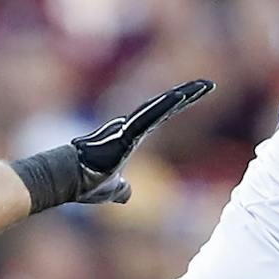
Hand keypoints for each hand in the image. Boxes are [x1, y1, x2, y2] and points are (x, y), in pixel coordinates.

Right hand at [70, 79, 214, 202]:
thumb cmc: (87, 182)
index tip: (197, 94)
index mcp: (133, 137)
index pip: (161, 117)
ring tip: (203, 86)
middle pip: (165, 107)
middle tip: (208, 84)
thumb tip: (127, 195)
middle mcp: (132, 128)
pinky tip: (180, 97)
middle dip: (187, 95)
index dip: (179, 105)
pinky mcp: (125, 133)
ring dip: (182, 96)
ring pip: (160, 108)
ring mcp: (129, 129)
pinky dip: (165, 107)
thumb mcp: (112, 189)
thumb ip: (122, 189)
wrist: (70, 181)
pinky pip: (149, 117)